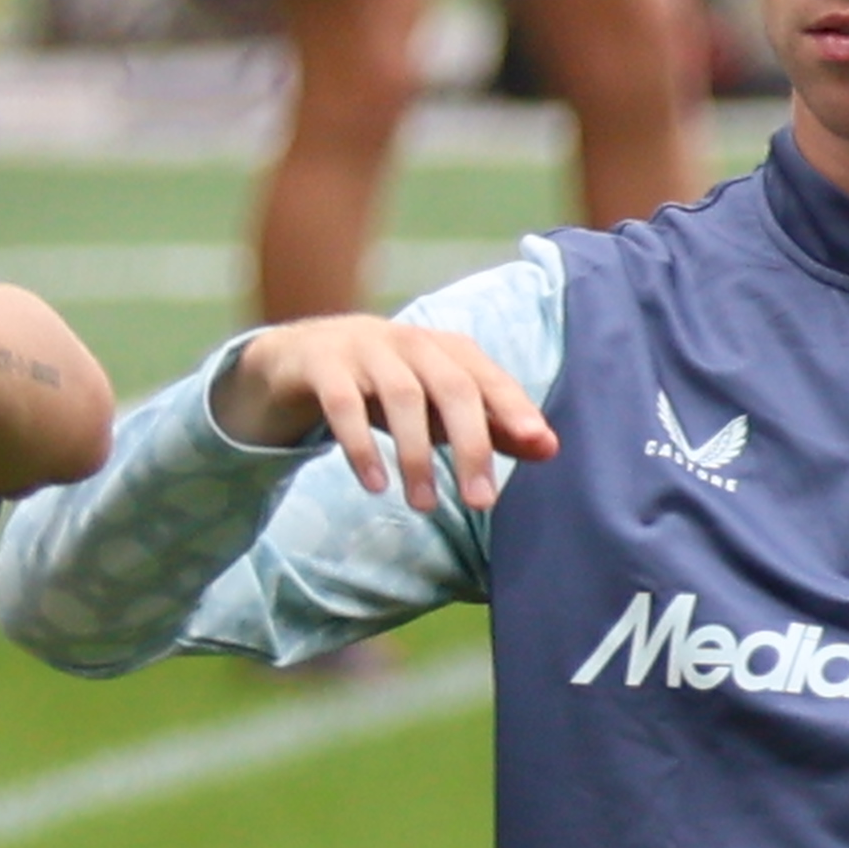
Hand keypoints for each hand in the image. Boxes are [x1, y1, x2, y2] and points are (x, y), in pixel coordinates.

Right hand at [216, 315, 555, 509]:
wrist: (299, 358)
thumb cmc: (387, 386)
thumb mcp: (439, 406)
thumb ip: (493, 426)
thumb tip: (549, 448)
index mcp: (447, 349)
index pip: (488, 378)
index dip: (514, 407)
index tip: (538, 443)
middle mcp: (411, 342)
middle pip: (452, 388)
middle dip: (471, 446)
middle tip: (480, 501)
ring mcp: (364, 348)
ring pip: (402, 398)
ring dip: (417, 456)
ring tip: (424, 505)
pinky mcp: (321, 365)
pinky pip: (343, 405)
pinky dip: (361, 446)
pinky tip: (376, 484)